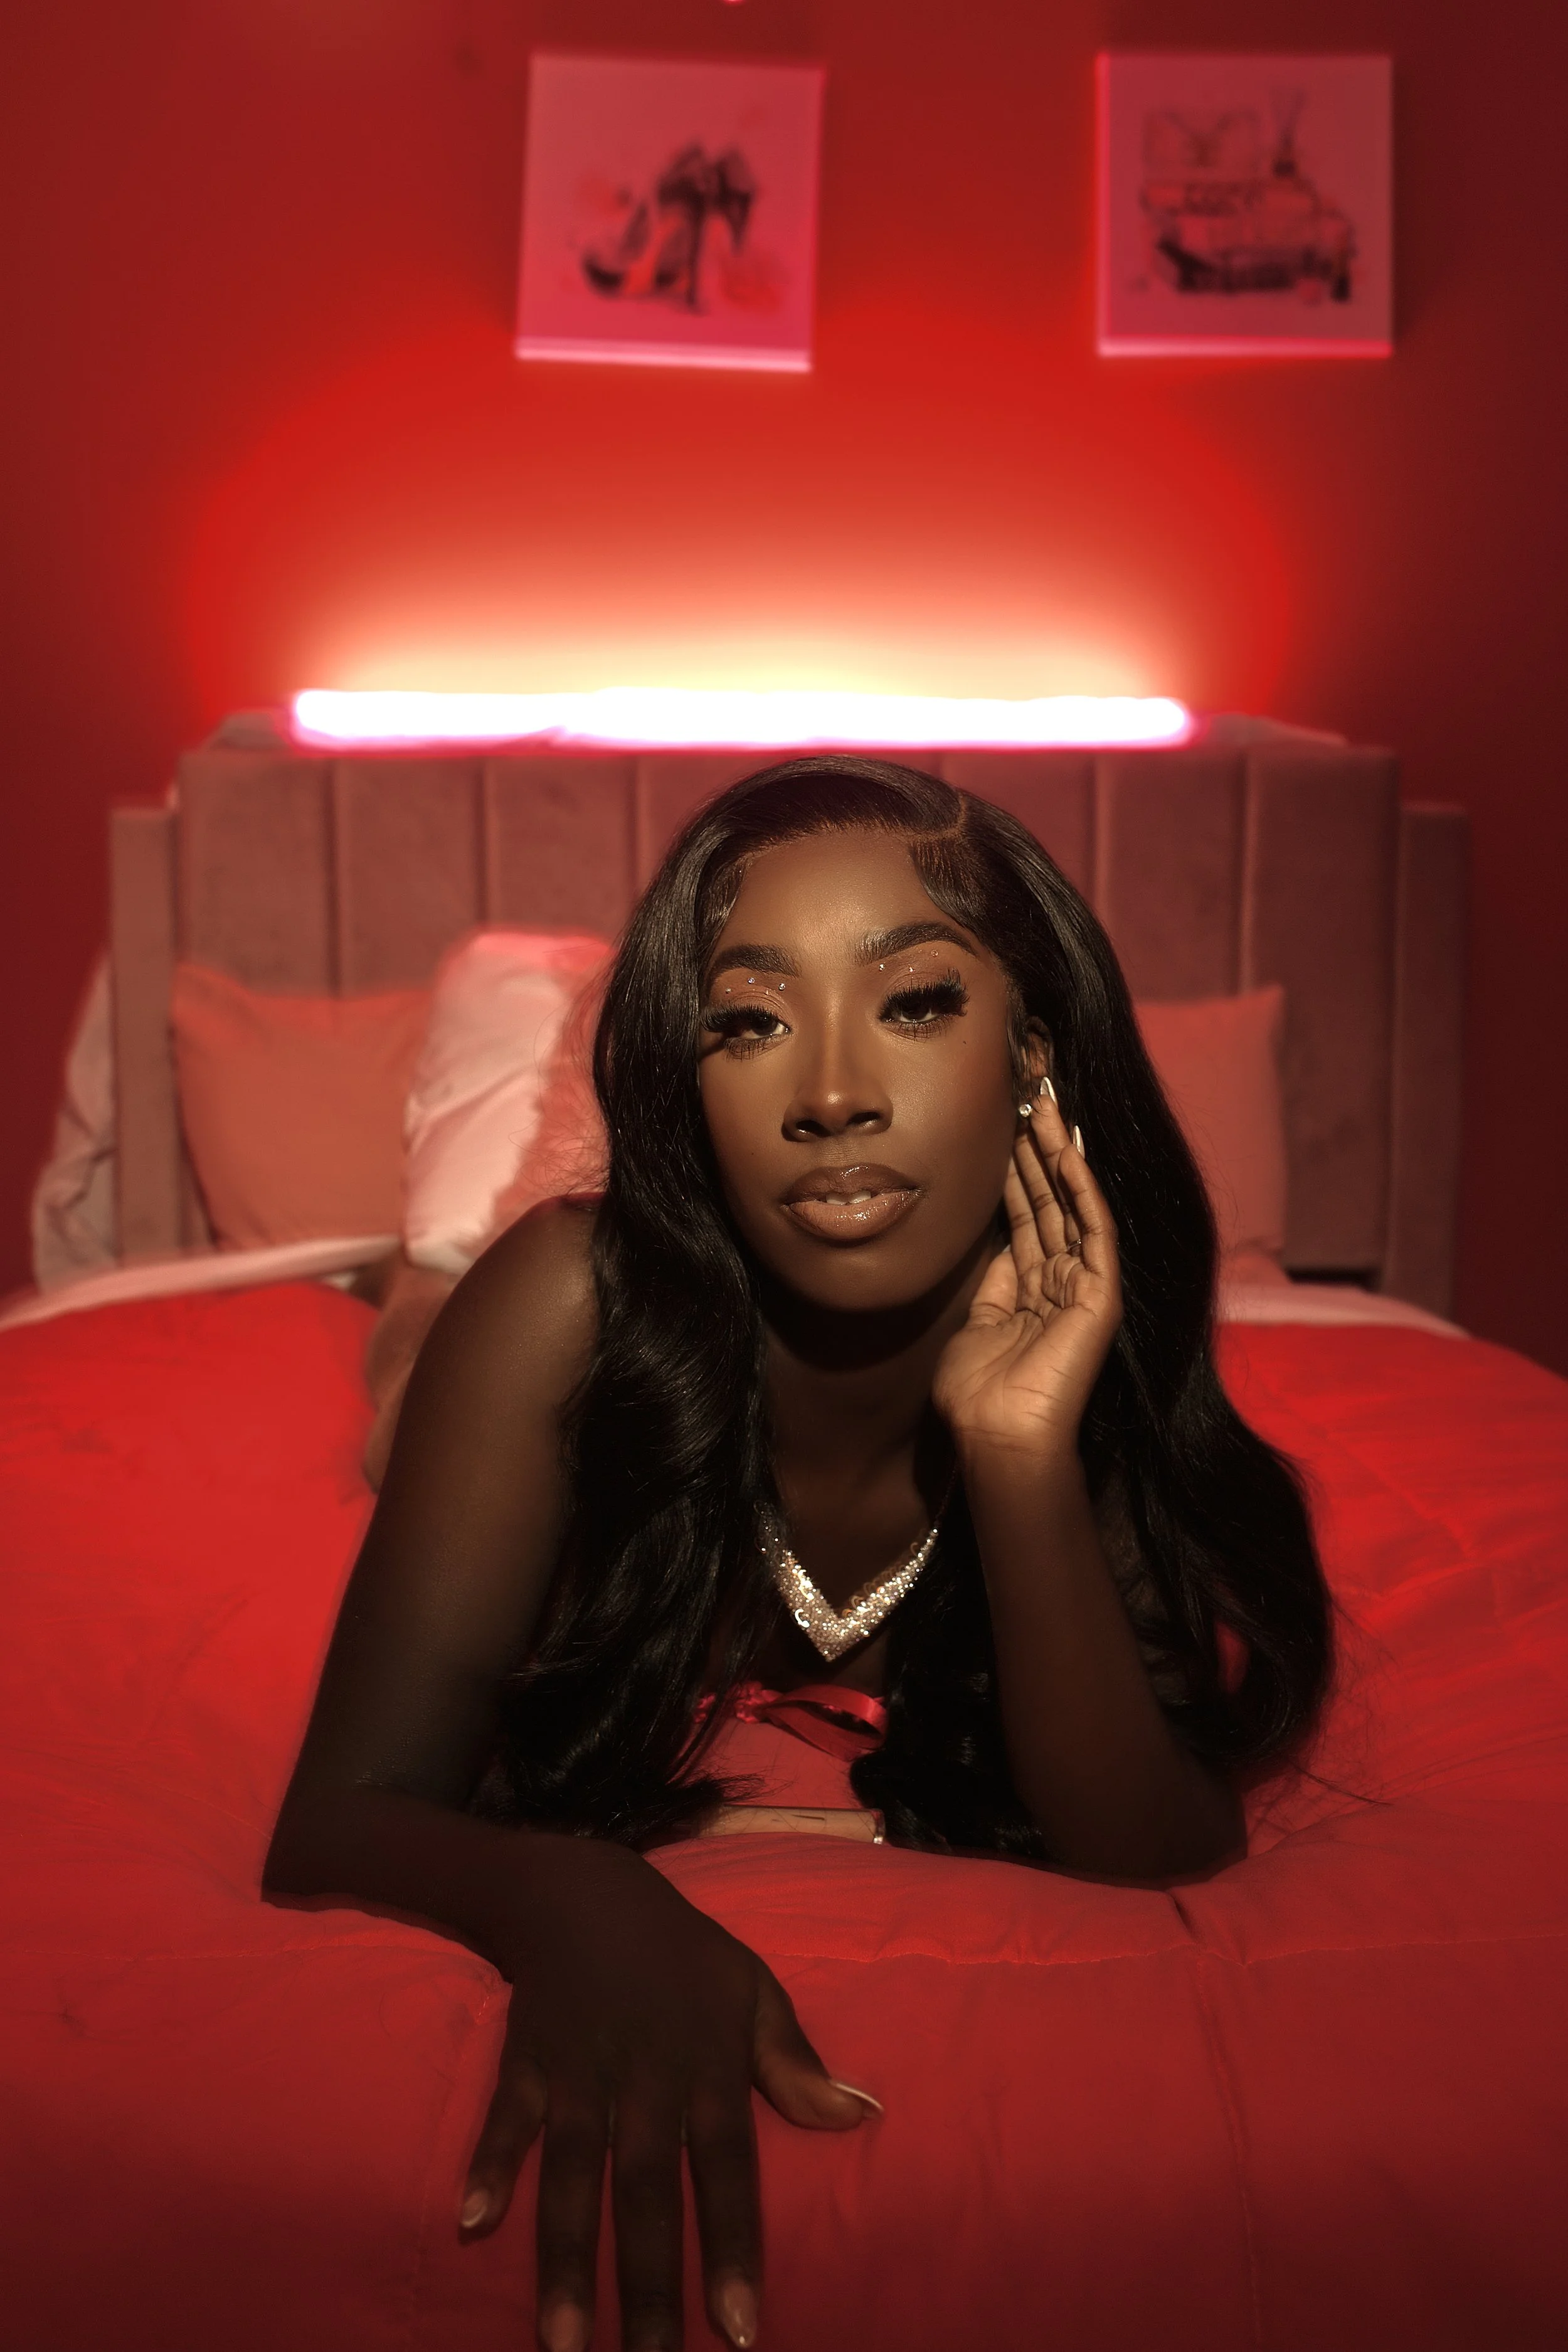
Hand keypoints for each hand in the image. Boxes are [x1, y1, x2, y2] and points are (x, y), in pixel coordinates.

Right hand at [458, 1835, 874, 2351]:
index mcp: (708, 2067)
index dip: (732, 2247)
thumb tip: (858, 2116)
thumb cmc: (682, 1954)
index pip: (727, 2169)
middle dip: (647, 2284)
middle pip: (647, 2192)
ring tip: (561, 2342)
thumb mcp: (752, 1990)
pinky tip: (472, 2222)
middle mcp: (644, 2079)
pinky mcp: (527, 2060)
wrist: (586, 1891)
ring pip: (573, 2175)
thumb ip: (795, 2062)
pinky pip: (506, 2119)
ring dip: (565, 2256)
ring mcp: (581, 2072)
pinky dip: (489, 2165)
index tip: (739, 2328)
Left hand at [933, 1089, 1121, 1465]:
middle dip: (1035, 1151)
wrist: (997, 1436)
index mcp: (1032, 1290)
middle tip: (1026, 1098)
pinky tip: (1067, 1151)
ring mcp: (1084, 1288)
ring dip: (1055, 1156)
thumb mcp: (976, 1324)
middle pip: (1050, 1203)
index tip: (1003, 1129)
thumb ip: (992, 1282)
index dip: (1015, 1173)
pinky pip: (1093, 1231)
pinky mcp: (1099, 1296)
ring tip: (1042, 1107)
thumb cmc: (978, 1394)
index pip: (1027, 1217)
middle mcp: (1061, 1283)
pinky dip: (1081, 1190)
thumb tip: (993, 1241)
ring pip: (1070, 1207)